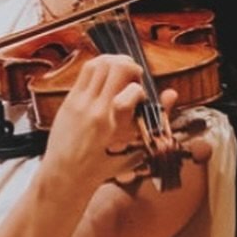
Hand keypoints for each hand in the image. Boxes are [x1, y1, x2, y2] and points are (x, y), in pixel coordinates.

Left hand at [42, 54, 149, 187]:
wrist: (65, 174)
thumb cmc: (99, 167)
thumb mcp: (131, 149)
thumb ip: (151, 121)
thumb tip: (172, 94)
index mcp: (111, 124)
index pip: (133, 91)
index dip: (142, 91)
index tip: (140, 99)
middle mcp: (93, 108)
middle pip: (116, 66)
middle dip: (131, 67)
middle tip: (134, 78)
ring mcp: (79, 101)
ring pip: (99, 63)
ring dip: (115, 62)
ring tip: (121, 73)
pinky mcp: (69, 99)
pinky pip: (86, 71)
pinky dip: (100, 66)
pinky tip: (106, 76)